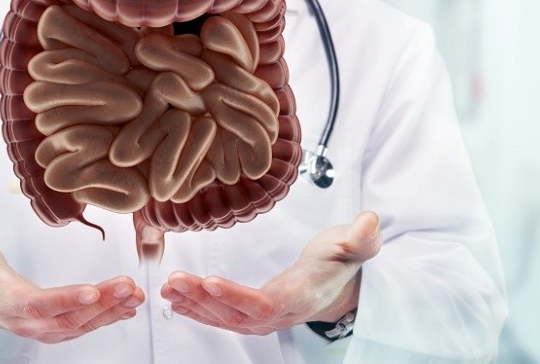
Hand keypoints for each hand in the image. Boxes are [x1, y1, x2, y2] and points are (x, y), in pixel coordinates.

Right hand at [0, 210, 144, 342]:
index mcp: (1, 299)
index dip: (62, 301)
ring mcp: (39, 323)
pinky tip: (127, 306)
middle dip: (99, 305)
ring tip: (135, 296)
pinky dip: (106, 315)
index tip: (90, 292)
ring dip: (109, 311)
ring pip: (78, 324)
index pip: (34, 304)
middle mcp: (23, 318)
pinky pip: (81, 323)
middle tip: (128, 287)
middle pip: (64, 318)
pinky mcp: (52, 321)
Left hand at [160, 211, 380, 334]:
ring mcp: (263, 317)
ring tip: (169, 286)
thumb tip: (369, 221)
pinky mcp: (251, 313)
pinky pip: (221, 317)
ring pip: (224, 317)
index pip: (266, 304)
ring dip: (194, 303)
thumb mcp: (353, 245)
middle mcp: (279, 313)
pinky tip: (176, 299)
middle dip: (204, 299)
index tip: (211, 283)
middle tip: (176, 280)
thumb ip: (359, 238)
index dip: (238, 297)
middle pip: (237, 314)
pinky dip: (197, 309)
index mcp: (300, 297)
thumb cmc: (338, 262)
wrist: (336, 285)